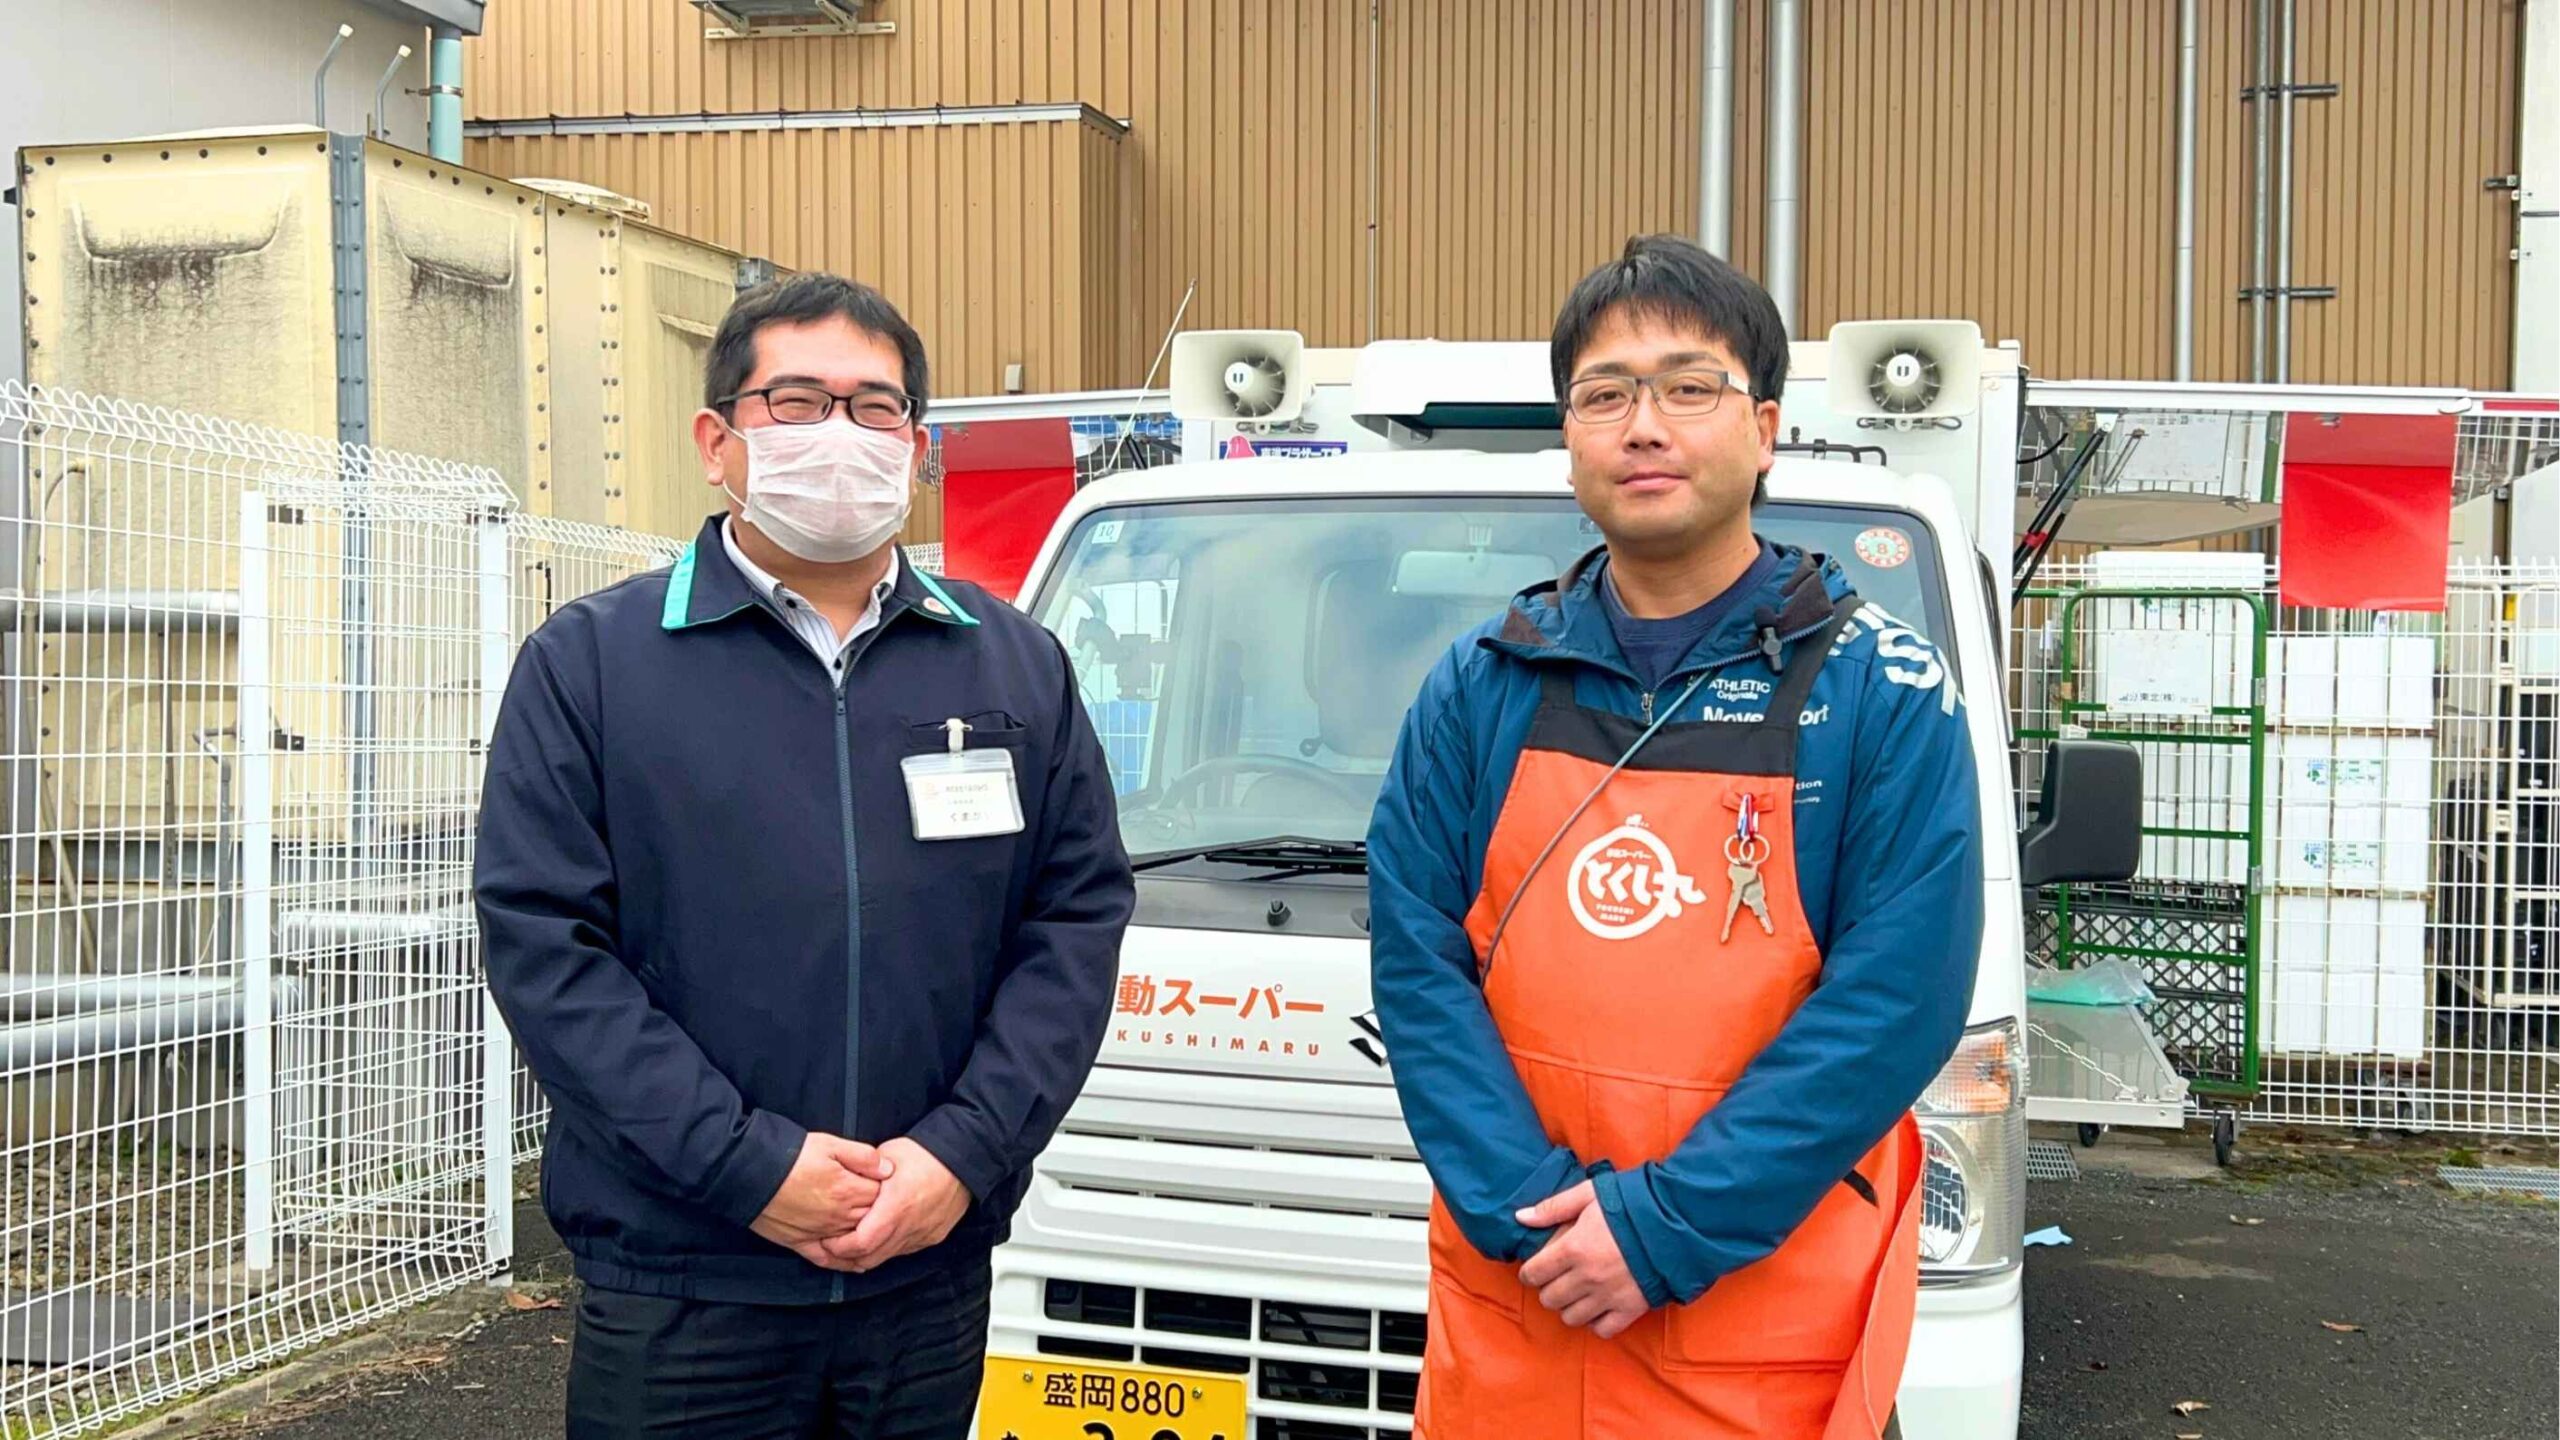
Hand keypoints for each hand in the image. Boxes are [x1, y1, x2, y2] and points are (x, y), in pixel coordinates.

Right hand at [750, 1132, 893, 1269]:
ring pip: (853, 1242)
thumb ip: (863, 1157)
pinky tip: (854, 1263)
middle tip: (886, 1209)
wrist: (749, 1173)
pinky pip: (827, 1259)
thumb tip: (889, 1170)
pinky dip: (842, 1262)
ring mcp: (820, 1232)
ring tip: (876, 1234)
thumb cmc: (789, 1155)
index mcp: (848, 1190)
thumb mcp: (830, 1144)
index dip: (886, 1190)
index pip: (881, 1196)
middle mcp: (838, 1217)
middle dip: (880, 1214)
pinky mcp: (800, 1243)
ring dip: (866, 1239)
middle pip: (871, 1220)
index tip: (888, 1185)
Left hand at [817, 1137, 972, 1272]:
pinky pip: (904, 1250)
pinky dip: (889, 1247)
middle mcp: (909, 1227)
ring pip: (886, 1257)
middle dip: (847, 1257)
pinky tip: (881, 1236)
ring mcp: (923, 1235)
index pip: (859, 1244)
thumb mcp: (886, 1155)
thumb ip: (863, 1174)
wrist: (965, 1156)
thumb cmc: (926, 1153)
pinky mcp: (933, 1236)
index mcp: (895, 1208)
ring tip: (853, 1242)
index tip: (826, 1239)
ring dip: (868, 1254)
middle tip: (833, 1246)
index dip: (838, 1247)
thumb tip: (844, 1182)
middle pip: (870, 1259)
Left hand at [1516, 1182, 1648, 1339]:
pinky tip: (1598, 1307)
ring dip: (1569, 1307)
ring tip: (1577, 1293)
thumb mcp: (1588, 1195)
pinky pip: (1603, 1329)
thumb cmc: (1630, 1203)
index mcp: (1572, 1249)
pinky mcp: (1630, 1309)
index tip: (1535, 1270)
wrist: (1676, 1221)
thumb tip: (1520, 1217)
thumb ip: (1552, 1208)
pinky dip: (1596, 1322)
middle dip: (1548, 1289)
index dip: (1530, 1273)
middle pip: (1550, 1299)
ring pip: (1572, 1318)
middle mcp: (1586, 1278)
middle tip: (1558, 1279)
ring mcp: (1608, 1297)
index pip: (1533, 1274)